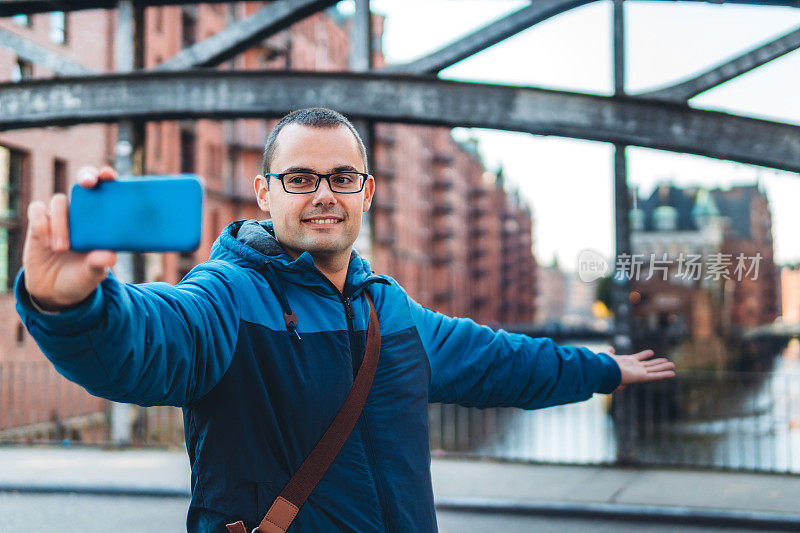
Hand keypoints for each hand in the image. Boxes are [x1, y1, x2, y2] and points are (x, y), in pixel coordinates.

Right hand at [22, 166, 117, 309]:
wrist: (56, 291)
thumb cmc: (82, 277)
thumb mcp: (93, 274)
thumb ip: (99, 263)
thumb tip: (108, 256)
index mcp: (102, 220)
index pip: (107, 192)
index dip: (107, 178)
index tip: (108, 175)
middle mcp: (82, 213)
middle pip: (83, 182)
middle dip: (86, 176)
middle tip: (88, 183)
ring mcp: (60, 216)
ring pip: (59, 201)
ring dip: (60, 222)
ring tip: (62, 248)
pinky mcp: (39, 222)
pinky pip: (37, 211)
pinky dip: (42, 224)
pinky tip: (47, 242)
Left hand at [605, 346, 675, 392]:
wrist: (607, 372)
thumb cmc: (607, 365)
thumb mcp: (608, 356)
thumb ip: (609, 352)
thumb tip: (610, 349)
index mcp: (628, 362)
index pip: (638, 358)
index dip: (644, 355)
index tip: (651, 352)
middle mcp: (635, 368)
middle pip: (650, 365)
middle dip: (658, 363)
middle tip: (667, 361)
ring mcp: (640, 373)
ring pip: (655, 370)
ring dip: (664, 368)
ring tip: (673, 365)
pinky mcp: (642, 378)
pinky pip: (655, 376)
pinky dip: (664, 375)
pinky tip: (672, 373)